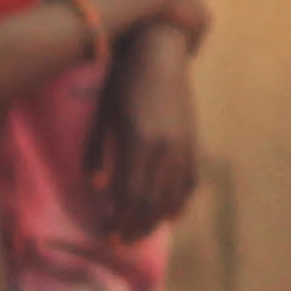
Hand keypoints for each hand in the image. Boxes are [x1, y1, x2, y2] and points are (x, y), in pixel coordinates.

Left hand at [88, 23, 199, 238]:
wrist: (160, 48)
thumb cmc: (123, 78)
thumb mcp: (103, 114)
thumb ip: (97, 153)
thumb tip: (96, 189)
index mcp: (141, 142)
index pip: (131, 196)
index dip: (119, 220)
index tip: (106, 234)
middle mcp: (167, 149)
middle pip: (153, 203)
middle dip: (135, 226)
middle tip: (119, 241)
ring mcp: (185, 147)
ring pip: (173, 197)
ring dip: (155, 220)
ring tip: (139, 232)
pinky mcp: (194, 142)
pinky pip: (190, 182)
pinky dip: (180, 202)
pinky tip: (171, 215)